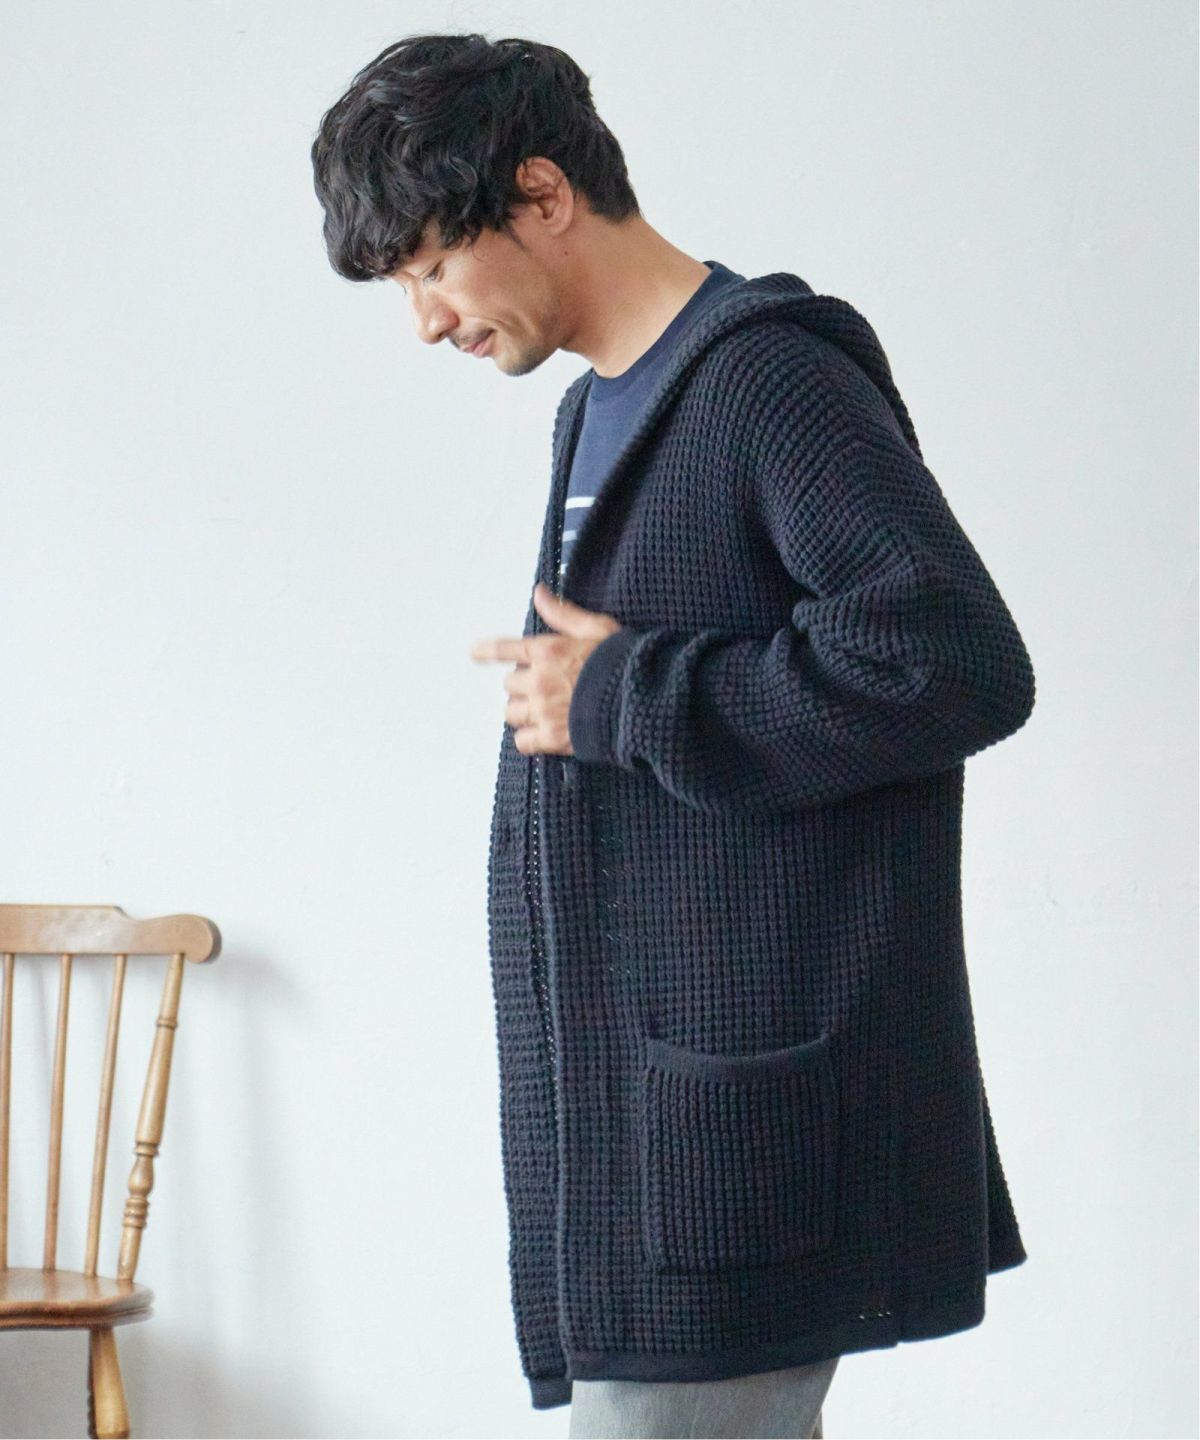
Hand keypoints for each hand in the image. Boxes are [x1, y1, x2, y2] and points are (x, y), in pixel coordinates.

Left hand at [470, 581, 621, 754]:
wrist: (642, 703)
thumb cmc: (624, 663)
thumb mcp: (597, 628)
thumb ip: (563, 613)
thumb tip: (539, 592)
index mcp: (547, 650)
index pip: (504, 649)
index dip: (486, 651)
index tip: (474, 654)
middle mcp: (538, 680)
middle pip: (509, 684)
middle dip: (524, 685)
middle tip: (547, 687)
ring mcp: (542, 710)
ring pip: (512, 712)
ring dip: (524, 711)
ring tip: (546, 711)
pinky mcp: (550, 738)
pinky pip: (522, 741)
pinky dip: (530, 739)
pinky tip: (544, 734)